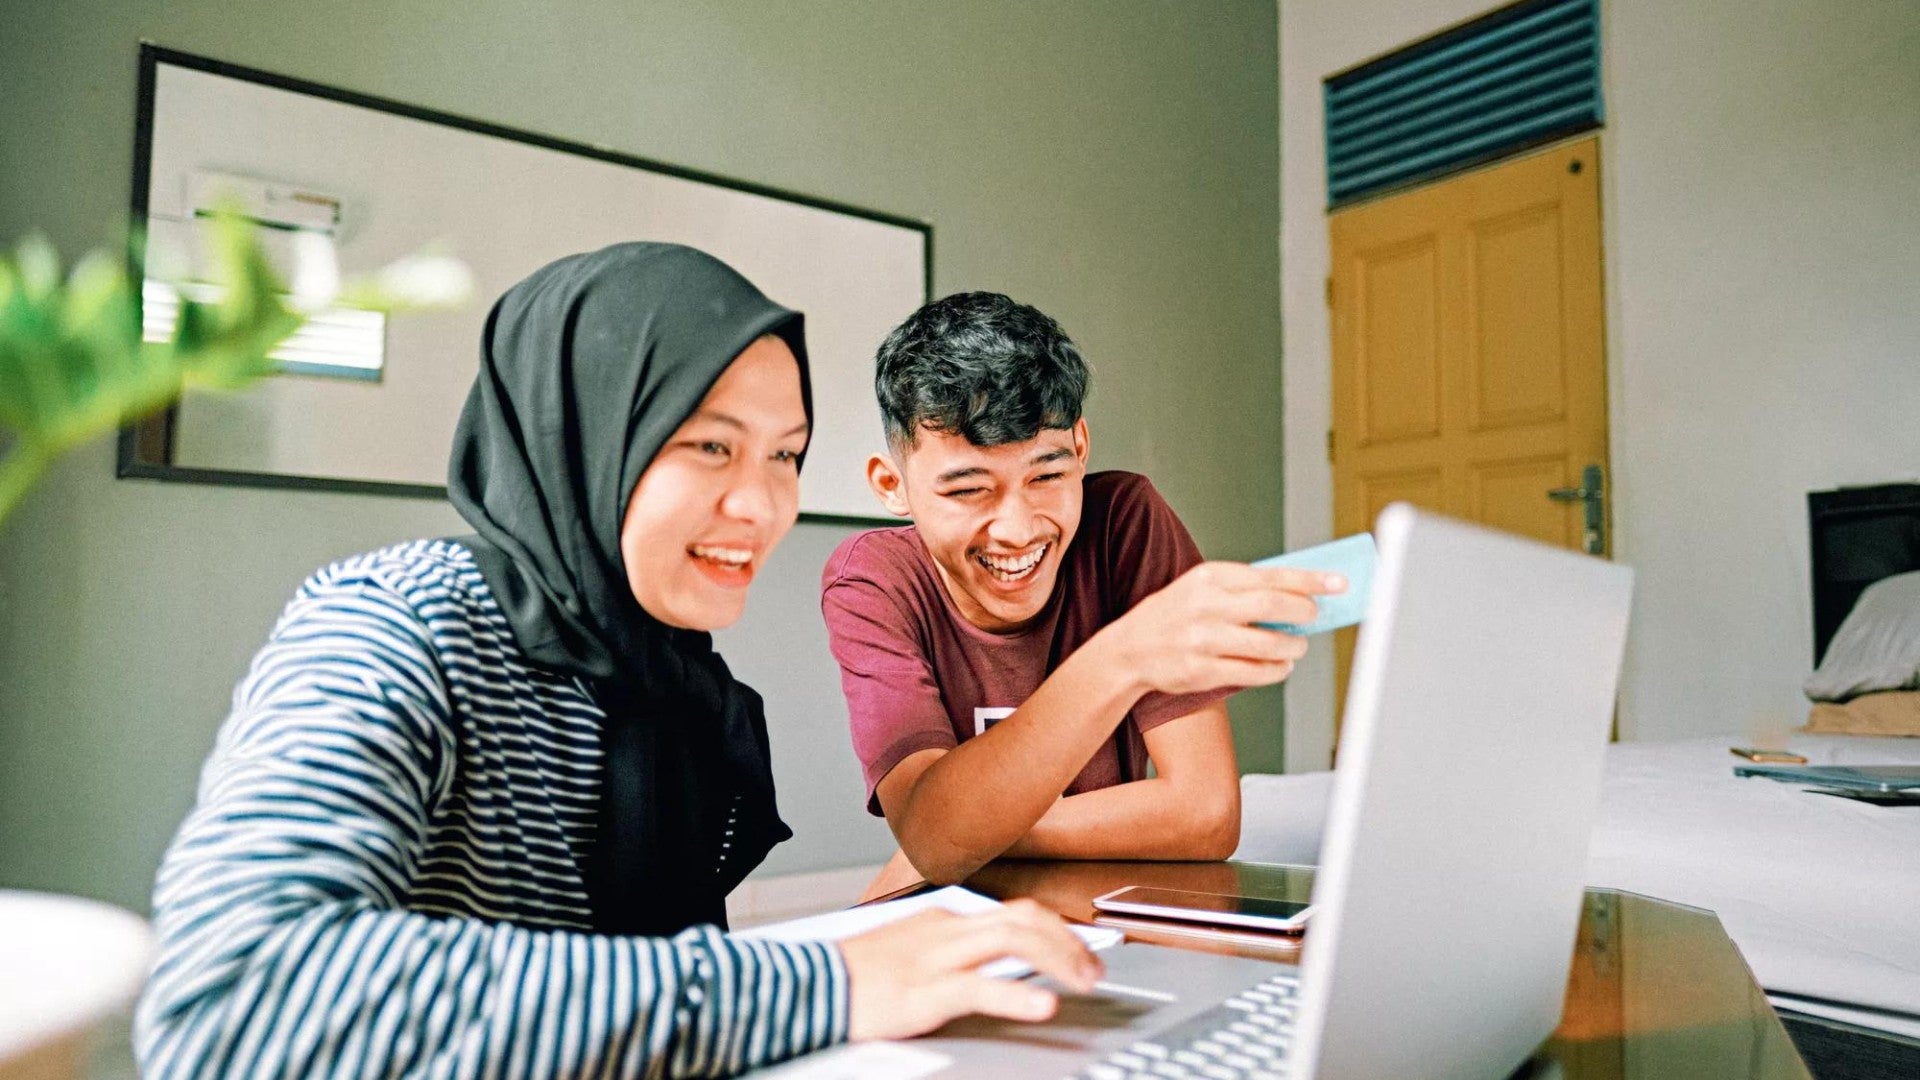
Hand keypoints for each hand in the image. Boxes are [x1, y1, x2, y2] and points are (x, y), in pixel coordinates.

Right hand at [839, 899, 1103, 1040]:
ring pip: (1013, 941)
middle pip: (1024, 919)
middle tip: (1095, 967)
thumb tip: (997, 966)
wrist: (805, 985)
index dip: (1057, 931)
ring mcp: (935, 958)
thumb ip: (951, 954)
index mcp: (943, 921)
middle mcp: (946, 930)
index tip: (1083, 951)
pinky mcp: (923, 991)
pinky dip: (1016, 996)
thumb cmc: (854, 977)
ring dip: (1059, 959)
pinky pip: (978, 988)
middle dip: (1068, 940)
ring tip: (1085, 980)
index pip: (1015, 914)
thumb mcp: (909, 953)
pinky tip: (1042, 1005)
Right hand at [1102, 561, 1346, 696]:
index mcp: (1207, 577)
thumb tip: (1297, 594)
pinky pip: (1253, 673)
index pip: (1270, 576)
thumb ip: (1241, 589)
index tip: (1338, 582)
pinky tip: (1281, 666)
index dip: (1310, 580)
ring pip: (1267, 644)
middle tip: (1316, 616)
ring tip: (1298, 646)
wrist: (1127, 651)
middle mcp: (1204, 605)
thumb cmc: (1173, 616)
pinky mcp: (1200, 670)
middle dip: (1304, 612)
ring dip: (1293, 647)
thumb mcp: (1199, 588)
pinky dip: (1275, 671)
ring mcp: (1201, 640)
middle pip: (1272, 606)